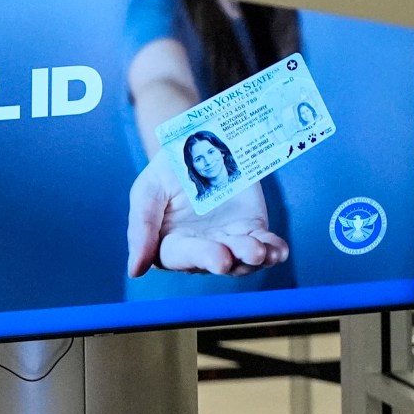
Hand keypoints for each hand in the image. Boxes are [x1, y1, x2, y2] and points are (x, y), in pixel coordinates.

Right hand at [127, 151, 288, 277]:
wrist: (200, 142)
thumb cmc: (166, 170)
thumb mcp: (147, 191)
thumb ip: (141, 229)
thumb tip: (135, 271)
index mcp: (169, 243)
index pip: (181, 257)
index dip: (198, 258)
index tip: (216, 258)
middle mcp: (199, 248)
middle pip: (213, 261)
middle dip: (226, 259)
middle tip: (233, 255)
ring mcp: (228, 241)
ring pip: (242, 260)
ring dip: (253, 259)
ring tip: (261, 252)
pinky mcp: (252, 229)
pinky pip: (264, 245)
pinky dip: (273, 251)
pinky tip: (278, 251)